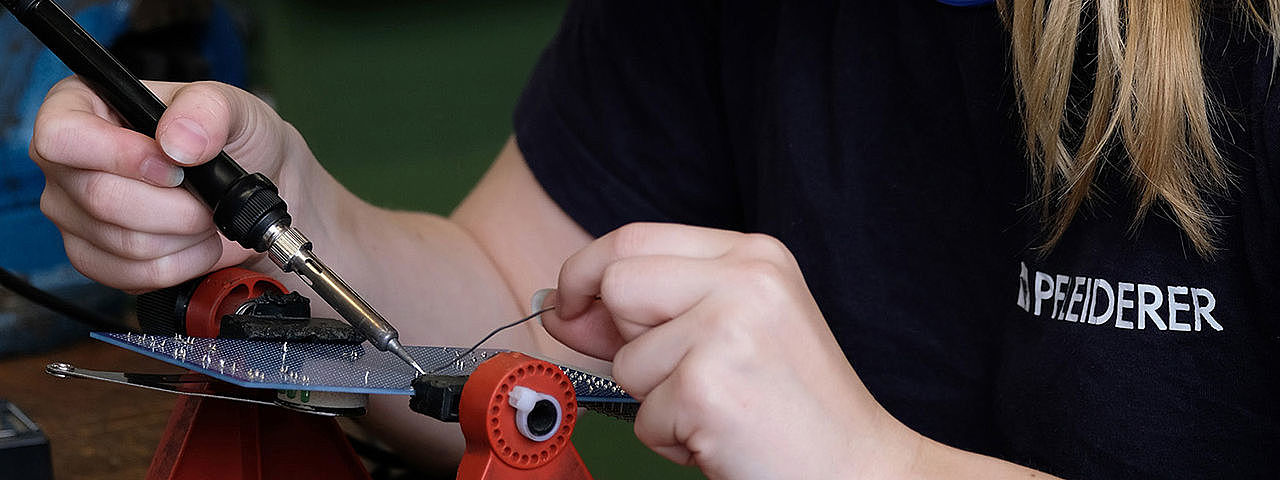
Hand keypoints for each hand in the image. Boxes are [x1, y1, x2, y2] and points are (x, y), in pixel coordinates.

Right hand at [30, 78, 310, 292]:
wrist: (258, 187)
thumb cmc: (236, 139)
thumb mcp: (234, 106)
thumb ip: (208, 110)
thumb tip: (178, 141)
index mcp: (82, 106)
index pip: (62, 137)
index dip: (119, 157)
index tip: (173, 167)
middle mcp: (68, 162)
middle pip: (99, 198)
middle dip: (173, 206)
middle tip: (207, 198)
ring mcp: (76, 214)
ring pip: (121, 243)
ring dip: (183, 236)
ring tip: (206, 216)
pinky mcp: (97, 259)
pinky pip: (130, 275)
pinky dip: (180, 264)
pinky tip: (197, 243)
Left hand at [542, 223, 920, 478]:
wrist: (859, 470)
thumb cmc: (793, 408)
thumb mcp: (730, 332)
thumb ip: (649, 311)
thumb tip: (560, 306)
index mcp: (755, 255)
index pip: (634, 238)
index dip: (586, 273)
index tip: (568, 303)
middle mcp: (746, 279)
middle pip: (617, 283)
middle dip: (623, 340)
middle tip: (680, 377)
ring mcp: (728, 330)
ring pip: (625, 360)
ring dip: (656, 402)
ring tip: (718, 411)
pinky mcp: (709, 388)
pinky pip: (643, 416)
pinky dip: (671, 440)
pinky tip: (722, 437)